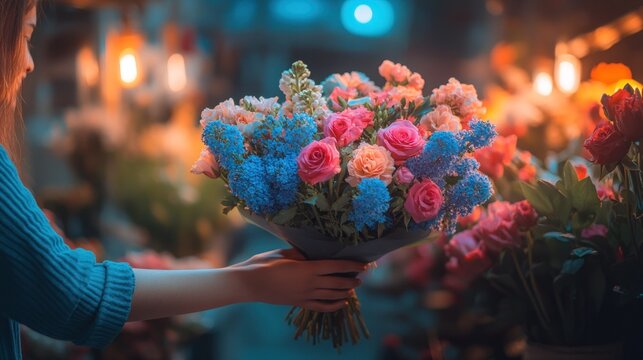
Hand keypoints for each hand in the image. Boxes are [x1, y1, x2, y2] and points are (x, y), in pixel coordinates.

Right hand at [234, 248, 366, 311]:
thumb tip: (311, 253)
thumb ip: (301, 253)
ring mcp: (305, 295)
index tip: (363, 264)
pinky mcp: (299, 303)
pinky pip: (321, 306)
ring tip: (354, 287)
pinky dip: (334, 305)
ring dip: (346, 291)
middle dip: (352, 279)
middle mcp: (310, 283)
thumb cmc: (265, 263)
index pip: (336, 266)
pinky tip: (342, 303)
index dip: (351, 265)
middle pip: (338, 282)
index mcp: (308, 268)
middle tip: (361, 276)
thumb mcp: (284, 252)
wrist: (250, 283)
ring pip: (332, 295)